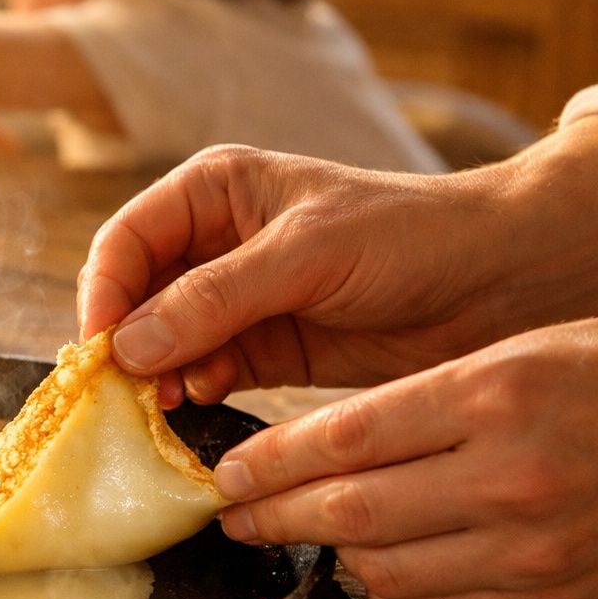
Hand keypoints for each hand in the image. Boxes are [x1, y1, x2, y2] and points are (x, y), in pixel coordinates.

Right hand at [76, 132, 597, 406]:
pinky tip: (200, 405)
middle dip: (124, 345)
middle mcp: (212, 245)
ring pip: (161, 344)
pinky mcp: (261, 350)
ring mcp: (234, 302)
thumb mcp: (306, 254)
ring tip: (163, 406)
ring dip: (155, 376)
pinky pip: (203, 375)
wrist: (497, 283)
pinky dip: (192, 394)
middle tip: (122, 393)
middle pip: (133, 298)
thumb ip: (215, 298)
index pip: (126, 242)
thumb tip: (129, 347)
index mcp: (213, 193)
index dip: (104, 295)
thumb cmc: (409, 237)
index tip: (101, 351)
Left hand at [214, 320, 597, 598]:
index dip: (268, 464)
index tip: (227, 473)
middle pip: (349, 512)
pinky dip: (386, 592)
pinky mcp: (551, 597)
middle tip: (235, 514)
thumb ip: (410, 404)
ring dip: (326, 555)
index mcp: (493, 395)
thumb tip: (307, 450)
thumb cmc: (595, 378)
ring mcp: (534, 547)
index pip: (341, 440)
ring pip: (382, 570)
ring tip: (303, 532)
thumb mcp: (505, 356)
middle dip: (272, 516)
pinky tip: (372, 564)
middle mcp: (511, 476)